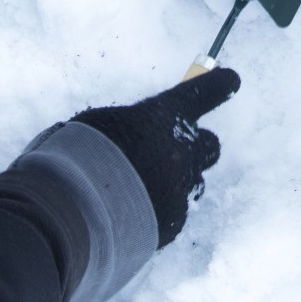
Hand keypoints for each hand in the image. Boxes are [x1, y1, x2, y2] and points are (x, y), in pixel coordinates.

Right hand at [71, 67, 240, 247]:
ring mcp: (179, 189)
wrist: (70, 217)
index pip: (202, 92)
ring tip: (141, 188)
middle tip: (174, 150)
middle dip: (194, 146)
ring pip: (193, 181)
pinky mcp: (173, 222)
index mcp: (160, 117)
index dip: (218, 84)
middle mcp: (180, 151)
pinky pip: (174, 212)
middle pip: (209, 144)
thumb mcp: (94, 126)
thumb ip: (125, 126)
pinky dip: (158, 210)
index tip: (230, 79)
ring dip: (176, 180)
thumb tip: (132, 135)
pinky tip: (130, 215)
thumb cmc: (72, 161)